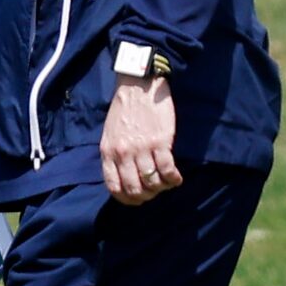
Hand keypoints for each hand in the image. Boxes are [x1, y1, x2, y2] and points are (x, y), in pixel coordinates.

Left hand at [101, 74, 182, 204]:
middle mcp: (123, 153)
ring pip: (152, 182)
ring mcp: (141, 148)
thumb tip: (124, 177)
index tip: (138, 199)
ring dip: (162, 188)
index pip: (114, 188)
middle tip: (155, 191)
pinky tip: (177, 178)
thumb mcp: (110, 133)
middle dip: (147, 196)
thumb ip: (114, 155)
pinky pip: (167, 170)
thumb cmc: (124, 109)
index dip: (127, 199)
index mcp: (108, 152)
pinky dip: (173, 179)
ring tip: (167, 183)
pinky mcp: (160, 141)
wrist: (139, 85)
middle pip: (135, 189)